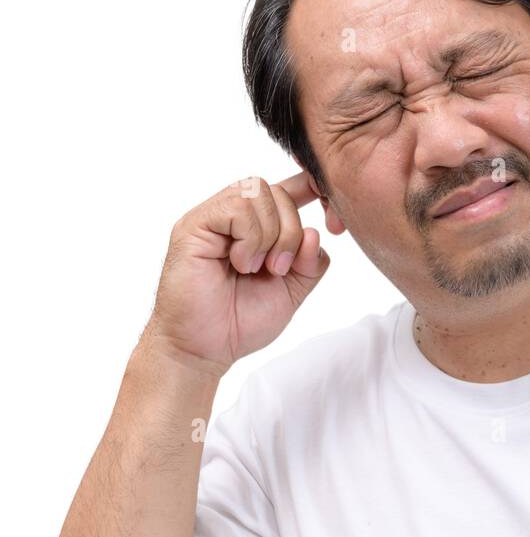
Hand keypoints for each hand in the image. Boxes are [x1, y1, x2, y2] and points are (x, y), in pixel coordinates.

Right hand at [143, 171, 330, 374]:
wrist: (205, 348)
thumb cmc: (241, 320)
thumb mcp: (292, 290)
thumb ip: (310, 262)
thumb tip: (314, 232)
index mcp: (257, 227)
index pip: (286, 190)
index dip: (310, 188)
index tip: (329, 206)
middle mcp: (232, 216)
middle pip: (277, 191)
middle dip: (291, 231)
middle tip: (278, 268)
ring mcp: (211, 218)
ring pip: (258, 191)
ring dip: (270, 235)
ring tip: (256, 268)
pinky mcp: (194, 225)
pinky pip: (237, 208)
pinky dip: (250, 239)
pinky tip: (241, 263)